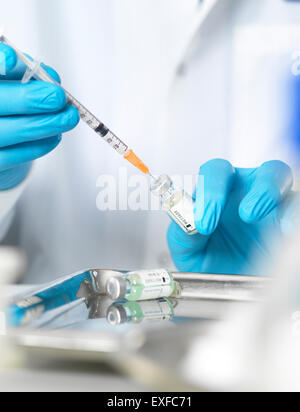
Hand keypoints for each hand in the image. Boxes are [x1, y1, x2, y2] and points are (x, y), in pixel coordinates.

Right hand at [0, 43, 79, 189]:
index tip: (13, 58)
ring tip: (68, 117)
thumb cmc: (9, 102)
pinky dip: (39, 145)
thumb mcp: (16, 81)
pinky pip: (14, 156)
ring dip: (44, 124)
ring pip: (8, 131)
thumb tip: (51, 78)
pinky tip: (55, 135)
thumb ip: (29, 74)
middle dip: (28, 99)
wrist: (0, 141)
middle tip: (57, 97)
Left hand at [167, 159, 298, 275]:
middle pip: (262, 170)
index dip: (211, 190)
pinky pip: (297, 209)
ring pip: (283, 180)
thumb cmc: (206, 262)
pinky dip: (294, 216)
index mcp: (219, 192)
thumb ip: (184, 233)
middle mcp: (249, 193)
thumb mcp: (186, 251)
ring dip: (272, 193)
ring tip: (261, 218)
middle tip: (246, 214)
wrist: (225, 290)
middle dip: (256, 188)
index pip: (216, 172)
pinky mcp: (290, 224)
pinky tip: (286, 232)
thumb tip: (191, 217)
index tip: (205, 221)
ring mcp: (275, 208)